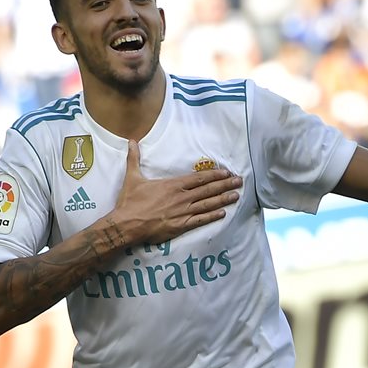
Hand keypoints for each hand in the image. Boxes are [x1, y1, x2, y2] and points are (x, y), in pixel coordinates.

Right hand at [109, 141, 241, 244]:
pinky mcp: (181, 226)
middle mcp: (182, 197)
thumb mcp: (132, 177)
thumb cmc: (130, 202)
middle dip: (225, 185)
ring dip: (223, 199)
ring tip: (236, 195)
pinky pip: (200, 220)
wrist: (127, 224)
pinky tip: (223, 214)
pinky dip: (212, 217)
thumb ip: (134, 159)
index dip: (214, 175)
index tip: (226, 172)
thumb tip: (132, 141)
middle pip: (208, 190)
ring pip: (208, 204)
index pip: (199, 178)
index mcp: (173, 185)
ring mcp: (183, 212)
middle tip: (239, 181)